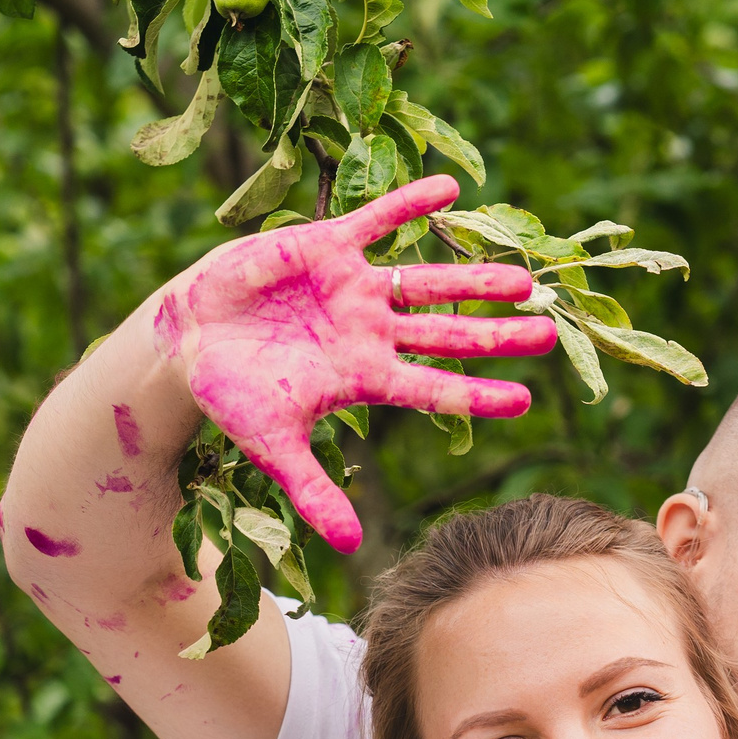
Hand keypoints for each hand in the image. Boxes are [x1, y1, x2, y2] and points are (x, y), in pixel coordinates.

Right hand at [150, 174, 557, 552]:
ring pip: (427, 281)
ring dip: (473, 278)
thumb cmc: (231, 395)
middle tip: (549, 332)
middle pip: (448, 334)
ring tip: (523, 278)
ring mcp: (355, 289)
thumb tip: (352, 549)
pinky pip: (377, 220)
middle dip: (496, 334)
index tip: (526, 399)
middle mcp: (372, 332)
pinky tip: (449, 189)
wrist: (188, 339)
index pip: (435, 388)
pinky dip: (410, 203)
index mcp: (365, 378)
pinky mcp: (327, 246)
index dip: (479, 394)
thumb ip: (314, 492)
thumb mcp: (273, 446)